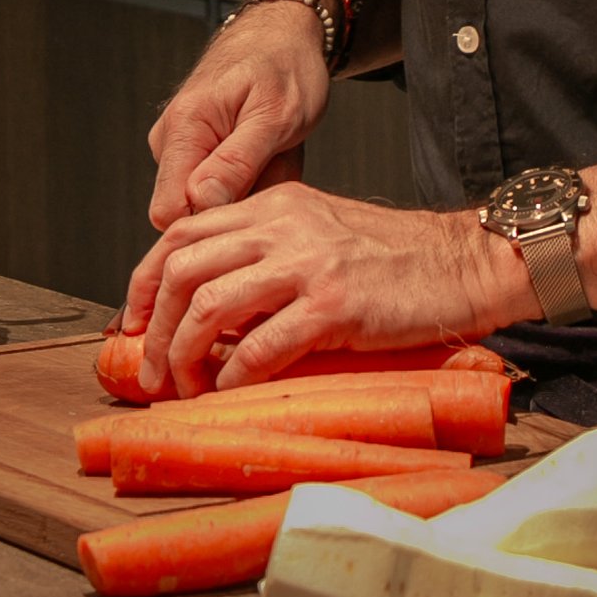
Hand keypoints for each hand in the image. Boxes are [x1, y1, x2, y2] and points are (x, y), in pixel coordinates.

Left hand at [123, 181, 519, 393]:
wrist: (464, 264)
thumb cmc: (396, 261)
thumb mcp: (321, 234)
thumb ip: (268, 254)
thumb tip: (211, 307)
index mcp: (275, 205)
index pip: (180, 234)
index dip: (143, 283)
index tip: (132, 324)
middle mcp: (283, 226)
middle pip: (182, 269)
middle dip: (152, 328)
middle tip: (149, 372)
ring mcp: (308, 263)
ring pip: (209, 307)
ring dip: (184, 357)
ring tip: (184, 389)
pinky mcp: (335, 305)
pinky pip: (260, 346)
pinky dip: (234, 376)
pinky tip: (231, 391)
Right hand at [147, 2, 327, 227]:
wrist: (283, 33)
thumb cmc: (284, 64)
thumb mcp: (276, 115)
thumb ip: (237, 161)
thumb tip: (201, 201)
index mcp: (183, 128)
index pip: (169, 212)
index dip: (211, 219)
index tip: (253, 199)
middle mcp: (170, 140)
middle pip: (195, 210)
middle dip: (241, 199)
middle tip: (276, 162)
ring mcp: (181, 146)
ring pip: (213, 199)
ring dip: (253, 185)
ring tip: (275, 150)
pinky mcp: (195, 150)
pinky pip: (222, 185)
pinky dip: (252, 175)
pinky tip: (268, 150)